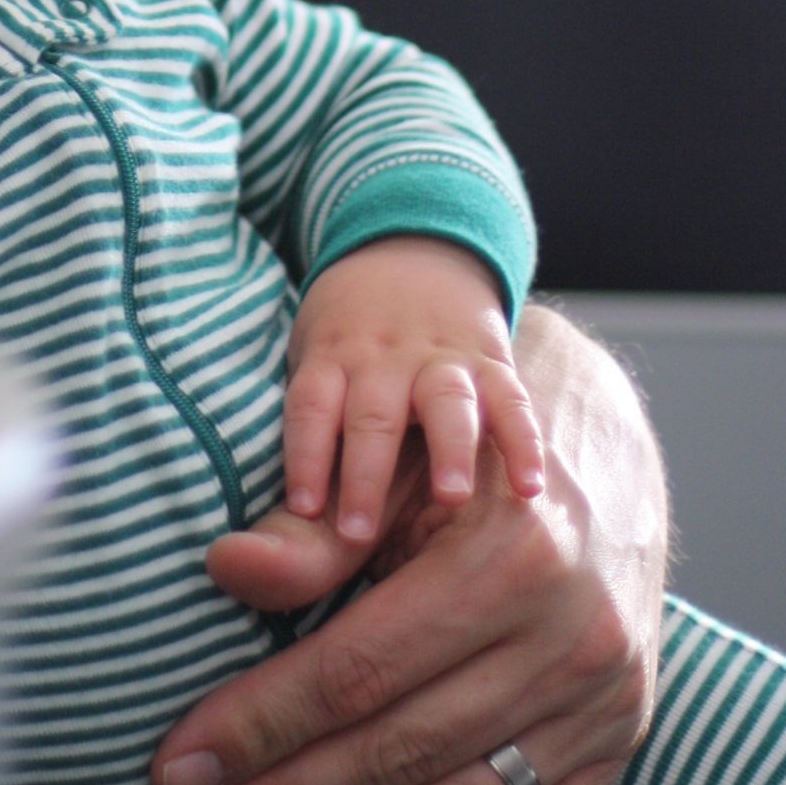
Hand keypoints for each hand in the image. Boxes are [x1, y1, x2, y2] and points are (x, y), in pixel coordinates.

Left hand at [151, 305, 666, 784]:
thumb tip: (225, 569)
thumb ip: (311, 533)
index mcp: (509, 557)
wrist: (608, 471)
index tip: (177, 762)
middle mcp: (566, 638)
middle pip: (397, 745)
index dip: (259, 722)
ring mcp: (600, 702)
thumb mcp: (398, 472)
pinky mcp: (615, 743)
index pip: (356, 668)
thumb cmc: (472, 467)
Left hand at [282, 238, 545, 541]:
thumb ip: (306, 428)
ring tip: (451, 498)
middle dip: (365, 474)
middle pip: (372, 414)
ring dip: (448, 449)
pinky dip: (522, 441)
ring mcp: (439, 358)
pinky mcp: (490, 361)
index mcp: (332, 357)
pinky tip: (528, 486)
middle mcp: (383, 358)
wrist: (411, 250)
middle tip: (357, 533)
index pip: (312, 406)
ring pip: (444, 401)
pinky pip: (511, 400)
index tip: (303, 510)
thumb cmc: (349, 336)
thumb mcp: (314, 358)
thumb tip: (256, 527)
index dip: (305, 456)